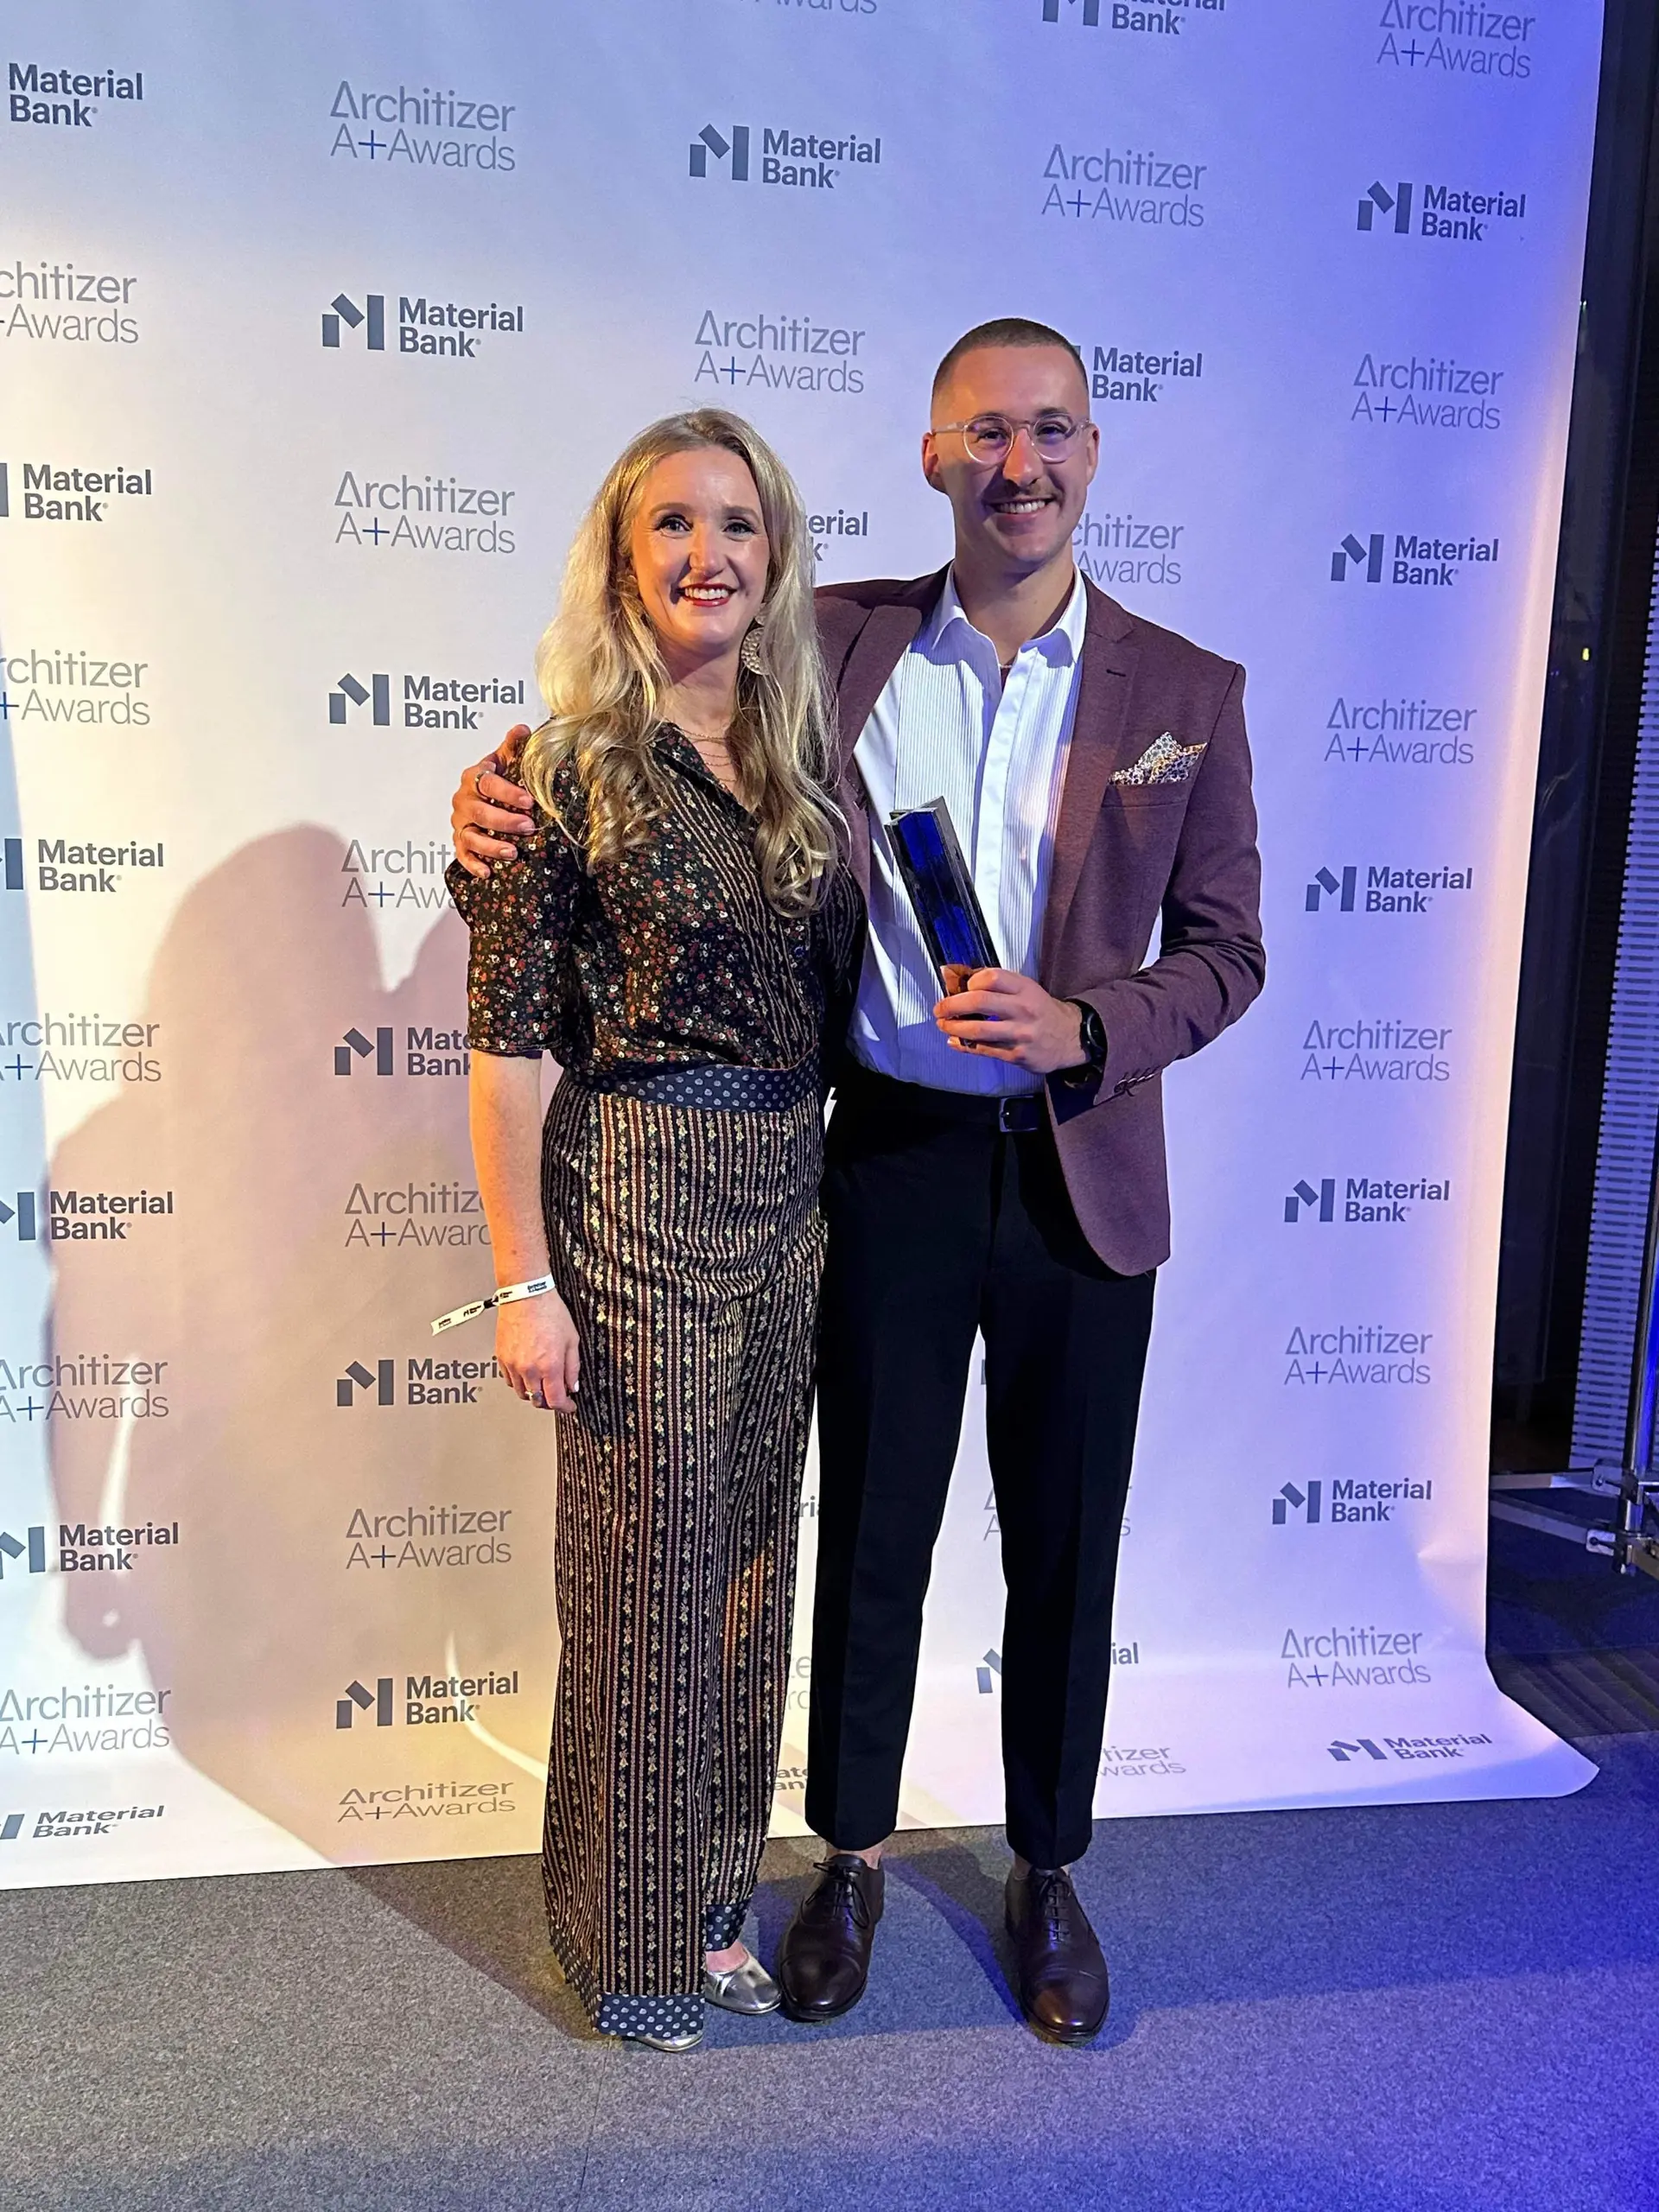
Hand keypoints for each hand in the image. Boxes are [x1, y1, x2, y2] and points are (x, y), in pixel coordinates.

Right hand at [451, 724, 535, 877]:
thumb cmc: (496, 778)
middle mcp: (463, 800)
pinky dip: (473, 864)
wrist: (481, 794)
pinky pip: (462, 855)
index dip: (508, 792)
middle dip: (505, 821)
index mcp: (474, 778)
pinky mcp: (459, 841)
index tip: (529, 801)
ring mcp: (460, 822)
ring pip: (471, 836)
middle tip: (529, 826)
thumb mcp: (505, 760)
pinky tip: (488, 872)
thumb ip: (513, 746)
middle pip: (480, 812)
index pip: (488, 783)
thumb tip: (523, 729)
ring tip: (512, 852)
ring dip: (491, 846)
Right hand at [495, 1289, 579, 1412]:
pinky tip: (527, 1374)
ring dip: (533, 1393)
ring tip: (541, 1384)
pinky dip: (519, 1382)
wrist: (526, 1295)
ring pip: (521, 1393)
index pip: (555, 1400)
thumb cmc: (549, 1311)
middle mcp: (529, 1369)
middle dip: (549, 1401)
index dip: (564, 1407)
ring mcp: (513, 1365)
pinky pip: (509, 1380)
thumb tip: (573, 1386)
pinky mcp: (501, 1358)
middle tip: (556, 1395)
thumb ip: (572, 1367)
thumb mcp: (571, 1339)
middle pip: (537, 1401)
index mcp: (549, 1366)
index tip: (569, 1406)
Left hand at [933, 969, 1084, 1074]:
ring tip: (943, 1025)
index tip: (961, 988)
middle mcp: (1023, 1009)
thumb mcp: (1026, 989)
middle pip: (980, 1001)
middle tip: (940, 1008)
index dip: (970, 981)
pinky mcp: (1017, 1055)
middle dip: (952, 1005)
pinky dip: (964, 1046)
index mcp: (1025, 988)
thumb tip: (961, 981)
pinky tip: (955, 1041)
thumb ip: (998, 985)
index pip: (991, 977)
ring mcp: (1020, 1034)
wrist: (1070, 1037)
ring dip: (954, 1027)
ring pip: (978, 1030)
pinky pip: (984, 1050)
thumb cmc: (1041, 1010)